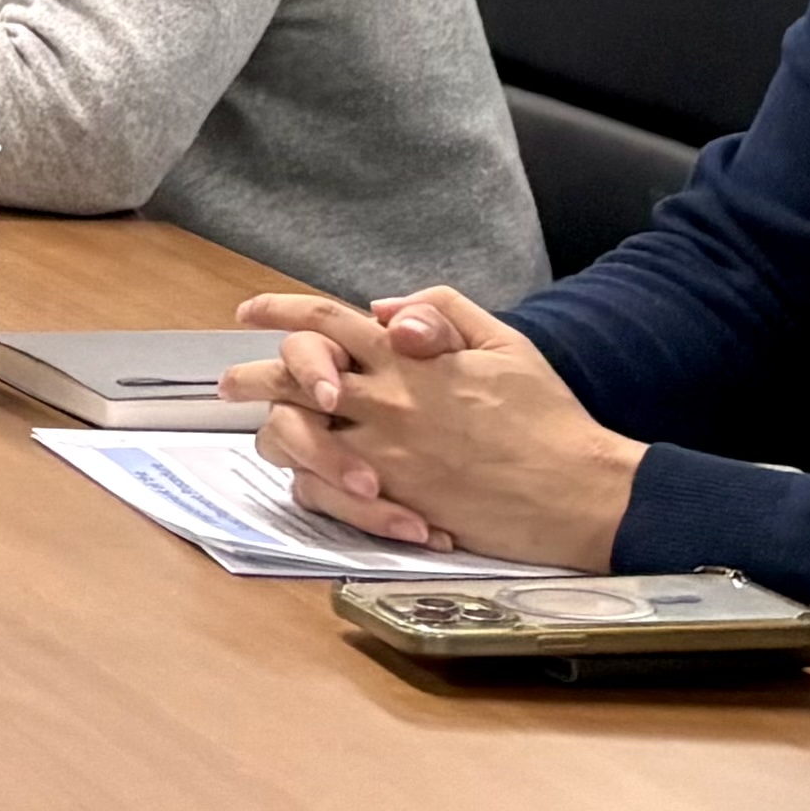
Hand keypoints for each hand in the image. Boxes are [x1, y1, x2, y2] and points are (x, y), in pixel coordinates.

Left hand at [223, 289, 642, 568]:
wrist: (582, 494)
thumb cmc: (548, 419)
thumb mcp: (503, 342)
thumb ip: (441, 310)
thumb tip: (383, 308)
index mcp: (408, 360)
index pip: (322, 320)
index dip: (278, 310)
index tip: (249, 311)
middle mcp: (386, 403)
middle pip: (289, 379)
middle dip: (249, 376)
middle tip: (227, 382)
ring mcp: (384, 455)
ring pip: (296, 438)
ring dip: (273, 431)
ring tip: (262, 429)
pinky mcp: (393, 502)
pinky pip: (324, 492)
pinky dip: (311, 483)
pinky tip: (310, 475)